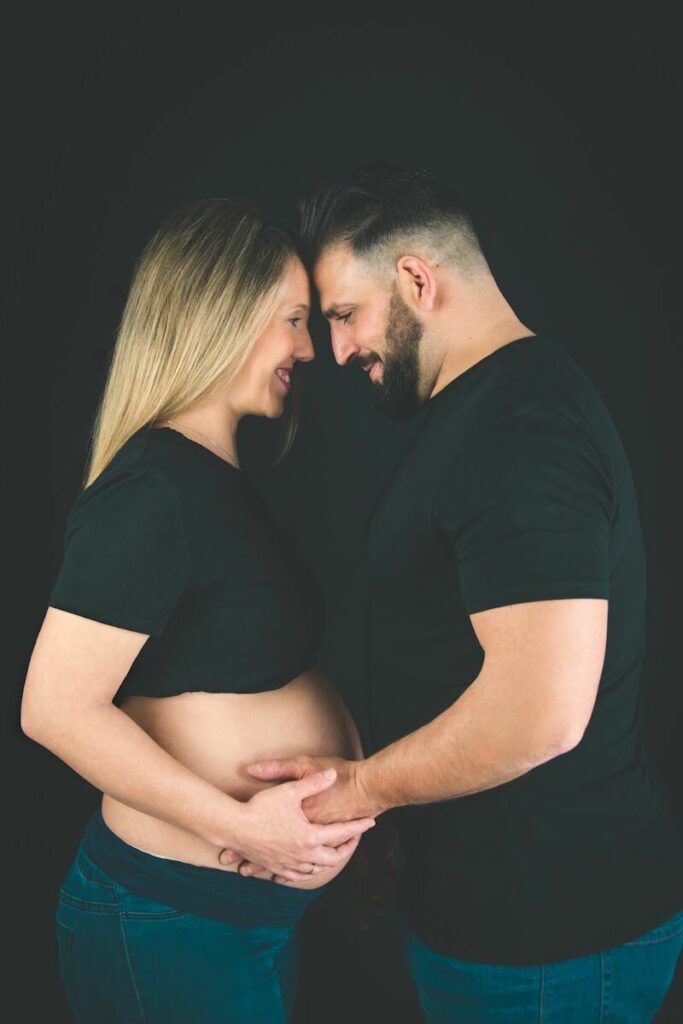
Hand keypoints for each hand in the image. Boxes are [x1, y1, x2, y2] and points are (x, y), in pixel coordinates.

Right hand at [216, 767, 374, 881]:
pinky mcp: (275, 867)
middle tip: (353, 841)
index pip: (341, 833)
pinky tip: (305, 868)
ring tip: (332, 853)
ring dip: (326, 863)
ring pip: (314, 870)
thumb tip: (331, 775)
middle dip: (346, 851)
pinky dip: (305, 872)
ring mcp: (288, 864)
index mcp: (310, 837)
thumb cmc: (261, 808)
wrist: (234, 827)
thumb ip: (313, 783)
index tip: (370, 822)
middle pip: (332, 859)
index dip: (358, 827)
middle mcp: (302, 855)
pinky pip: (295, 876)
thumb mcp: (290, 791)